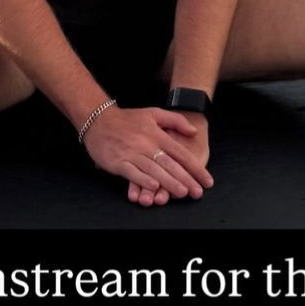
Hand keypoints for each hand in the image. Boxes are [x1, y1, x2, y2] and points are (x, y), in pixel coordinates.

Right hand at [82, 105, 212, 206]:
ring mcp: (132, 154)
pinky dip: (143, 179)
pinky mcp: (118, 162)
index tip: (206, 180)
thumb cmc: (127, 118)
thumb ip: (176, 121)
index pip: (180, 153)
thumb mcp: (153, 113)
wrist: (98, 119)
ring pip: (154, 170)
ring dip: (169, 182)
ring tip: (182, 192)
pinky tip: (153, 186)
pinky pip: (132, 172)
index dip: (195, 168)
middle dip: (185, 179)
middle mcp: (146, 144)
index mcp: (157, 134)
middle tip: (197, 192)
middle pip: (169, 164)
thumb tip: (194, 131)